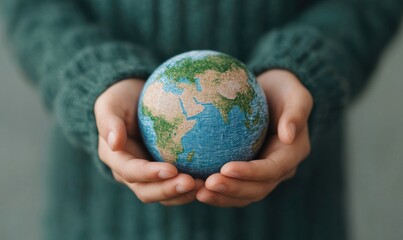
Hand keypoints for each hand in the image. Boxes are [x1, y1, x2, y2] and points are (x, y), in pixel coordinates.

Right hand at [95, 79, 201, 205]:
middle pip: (147, 191)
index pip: (131, 172)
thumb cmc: (121, 98)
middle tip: (192, 183)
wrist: (134, 99)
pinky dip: (190, 188)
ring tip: (204, 186)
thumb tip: (114, 143)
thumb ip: (109, 122)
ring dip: (182, 194)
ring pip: (163, 194)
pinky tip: (208, 181)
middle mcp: (130, 173)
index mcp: (115, 159)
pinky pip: (176, 185)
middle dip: (169, 190)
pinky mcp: (164, 173)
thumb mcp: (110, 104)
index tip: (172, 169)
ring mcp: (148, 176)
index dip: (150, 174)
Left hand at [196, 69, 312, 206]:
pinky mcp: (247, 173)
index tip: (225, 168)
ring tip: (198, 192)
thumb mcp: (295, 94)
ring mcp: (263, 174)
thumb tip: (288, 136)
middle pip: (257, 189)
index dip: (250, 173)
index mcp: (292, 154)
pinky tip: (195, 186)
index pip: (272, 170)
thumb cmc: (283, 89)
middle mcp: (279, 169)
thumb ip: (296, 112)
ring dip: (222, 197)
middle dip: (232, 190)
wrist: (273, 94)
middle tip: (207, 185)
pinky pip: (233, 186)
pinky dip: (216, 191)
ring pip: (244, 194)